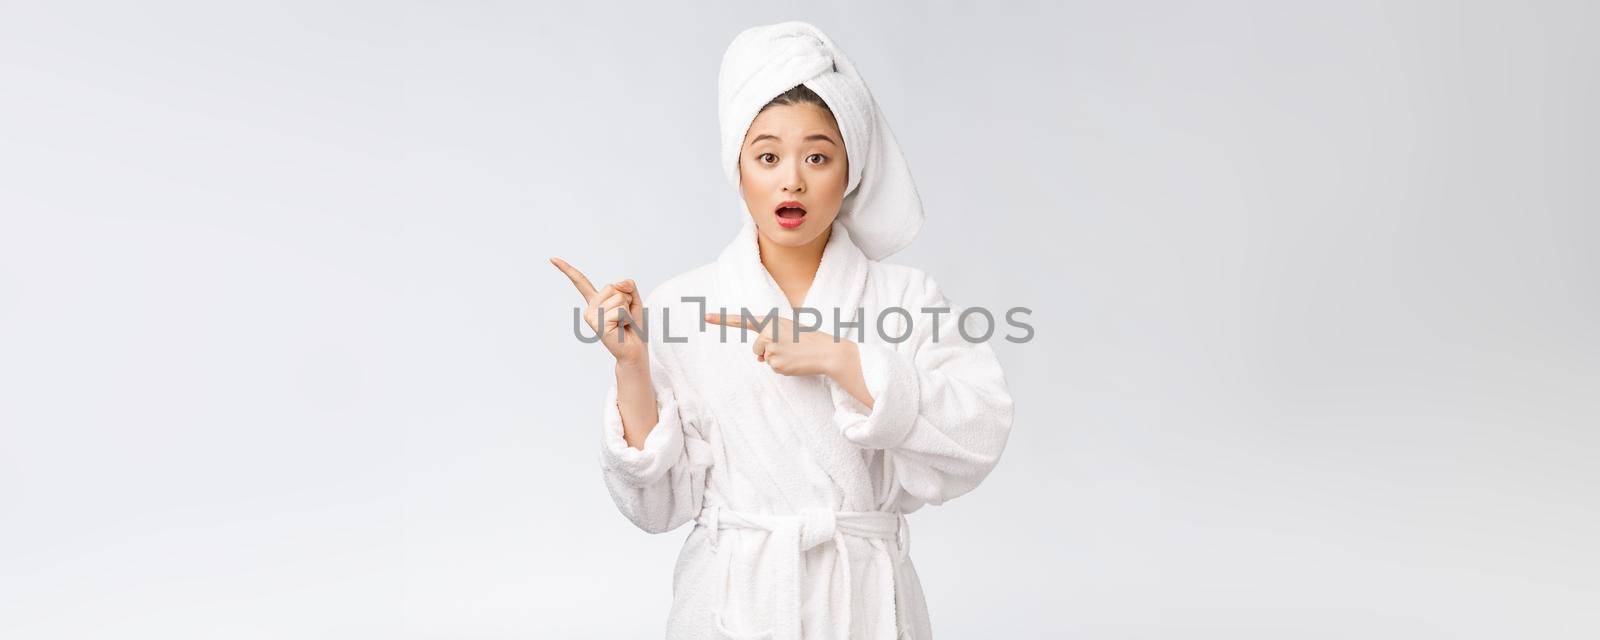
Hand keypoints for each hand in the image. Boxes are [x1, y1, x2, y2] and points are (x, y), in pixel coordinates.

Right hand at [551, 257, 645, 364]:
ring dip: (627, 310)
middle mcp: (590, 307)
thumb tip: (617, 284)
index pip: (580, 282)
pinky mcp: (597, 324)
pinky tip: (621, 327)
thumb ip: (628, 285)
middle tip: (624, 316)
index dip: (567, 269)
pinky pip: (620, 309)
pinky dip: (627, 317)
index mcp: (596, 300)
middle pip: (613, 287)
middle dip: (626, 299)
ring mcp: (591, 316)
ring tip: (622, 323)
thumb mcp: (634, 299)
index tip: (552, 259)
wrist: (634, 349)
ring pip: (619, 298)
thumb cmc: (633, 326)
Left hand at [703, 312, 854, 378]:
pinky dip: (783, 368)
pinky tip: (795, 362)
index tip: (705, 317)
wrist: (827, 351)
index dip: (721, 319)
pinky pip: (773, 368)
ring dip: (777, 360)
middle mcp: (767, 331)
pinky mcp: (775, 361)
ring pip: (764, 358)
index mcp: (771, 320)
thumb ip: (769, 339)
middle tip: (791, 347)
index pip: (742, 319)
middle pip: (756, 348)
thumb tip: (759, 357)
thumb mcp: (788, 331)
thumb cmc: (809, 339)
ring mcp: (770, 347)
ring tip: (794, 353)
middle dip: (769, 351)